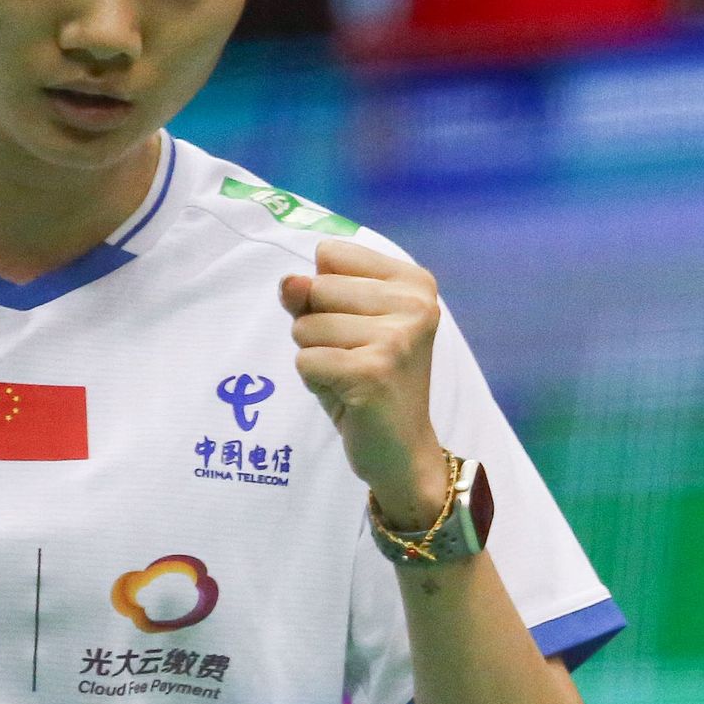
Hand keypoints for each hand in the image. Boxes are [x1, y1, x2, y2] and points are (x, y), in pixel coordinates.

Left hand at [278, 239, 450, 528]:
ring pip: (305, 326)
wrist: (401, 450)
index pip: (329, 254)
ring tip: (349, 376)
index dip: (324, 292)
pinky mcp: (373, 372)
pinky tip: (346, 394)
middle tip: (352, 357)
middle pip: (314, 288)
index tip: (357, 324)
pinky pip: (304, 361)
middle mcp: (414, 304)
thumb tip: (289, 282)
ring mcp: (397, 338)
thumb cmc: (368, 378)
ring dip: (314, 355)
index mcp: (414, 281)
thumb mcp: (338, 324)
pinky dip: (313, 380)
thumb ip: (310, 294)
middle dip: (316, 326)